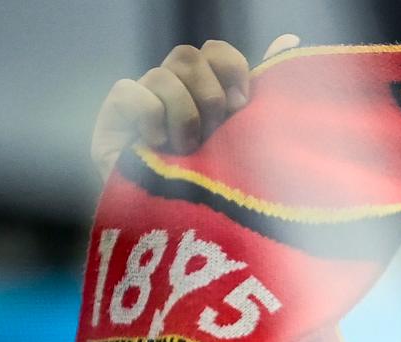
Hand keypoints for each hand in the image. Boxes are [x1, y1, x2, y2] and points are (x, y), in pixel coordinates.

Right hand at [90, 33, 299, 182]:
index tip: (243, 104)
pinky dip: (149, 116)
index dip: (230, 67)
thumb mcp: (257, 141)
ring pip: (162, 74)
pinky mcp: (112, 125)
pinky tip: (157, 147)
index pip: (214, 52)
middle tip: (216, 132)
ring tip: (189, 150)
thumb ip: (269, 92)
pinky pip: (129, 91)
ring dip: (185, 115)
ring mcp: (143, 109)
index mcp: (209, 98)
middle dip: (209, 95)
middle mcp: (175, 97)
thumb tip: (288, 40)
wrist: (197, 241)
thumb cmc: (232, 195)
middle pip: (187, 56)